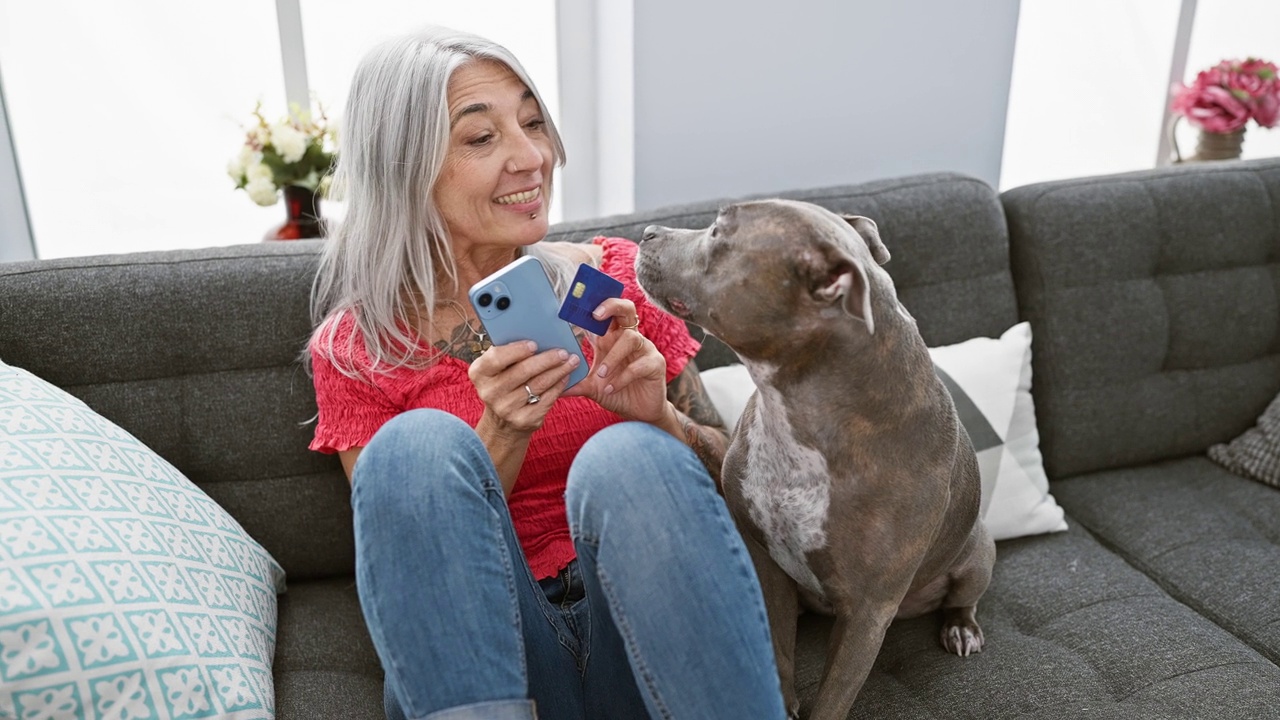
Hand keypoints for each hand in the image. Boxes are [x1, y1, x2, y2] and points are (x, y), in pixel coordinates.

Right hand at [468, 339, 581, 434]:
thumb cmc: (503, 384)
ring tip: (571, 361)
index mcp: (479, 373)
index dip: (516, 350)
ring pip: (539, 384)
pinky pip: (546, 399)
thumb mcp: (497, 370)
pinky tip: (565, 377)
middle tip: (563, 352)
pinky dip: (559, 386)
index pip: (496, 358)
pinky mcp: (523, 420)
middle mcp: (490, 392)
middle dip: (547, 359)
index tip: (534, 344)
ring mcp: (506, 408)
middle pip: (523, 371)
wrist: (501, 423)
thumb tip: (539, 335)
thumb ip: (509, 353)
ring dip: (558, 370)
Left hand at [564, 298, 670, 424]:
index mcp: (611, 338)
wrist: (639, 413)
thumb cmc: (616, 393)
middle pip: (625, 309)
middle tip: (595, 315)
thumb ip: (575, 382)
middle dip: (611, 306)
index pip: (603, 315)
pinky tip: (611, 388)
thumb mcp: (591, 387)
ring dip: (613, 356)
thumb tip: (551, 384)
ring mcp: (644, 350)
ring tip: (601, 374)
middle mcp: (628, 338)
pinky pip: (639, 365)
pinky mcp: (655, 364)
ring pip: (630, 338)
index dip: (591, 307)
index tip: (575, 306)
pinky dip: (622, 377)